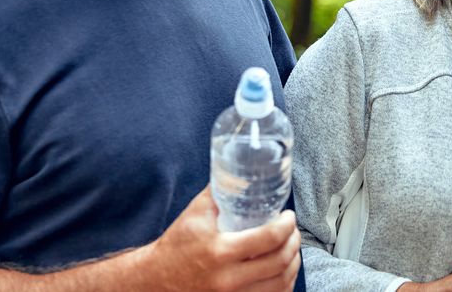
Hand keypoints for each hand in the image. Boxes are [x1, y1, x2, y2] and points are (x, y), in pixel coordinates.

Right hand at [138, 186, 299, 291]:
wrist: (157, 279)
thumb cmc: (177, 244)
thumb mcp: (196, 213)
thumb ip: (220, 190)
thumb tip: (242, 171)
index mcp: (220, 252)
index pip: (269, 239)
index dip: (286, 226)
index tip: (288, 217)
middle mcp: (228, 279)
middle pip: (280, 263)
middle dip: (294, 242)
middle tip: (292, 230)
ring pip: (281, 284)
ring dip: (293, 264)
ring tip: (291, 248)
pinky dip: (284, 283)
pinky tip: (282, 271)